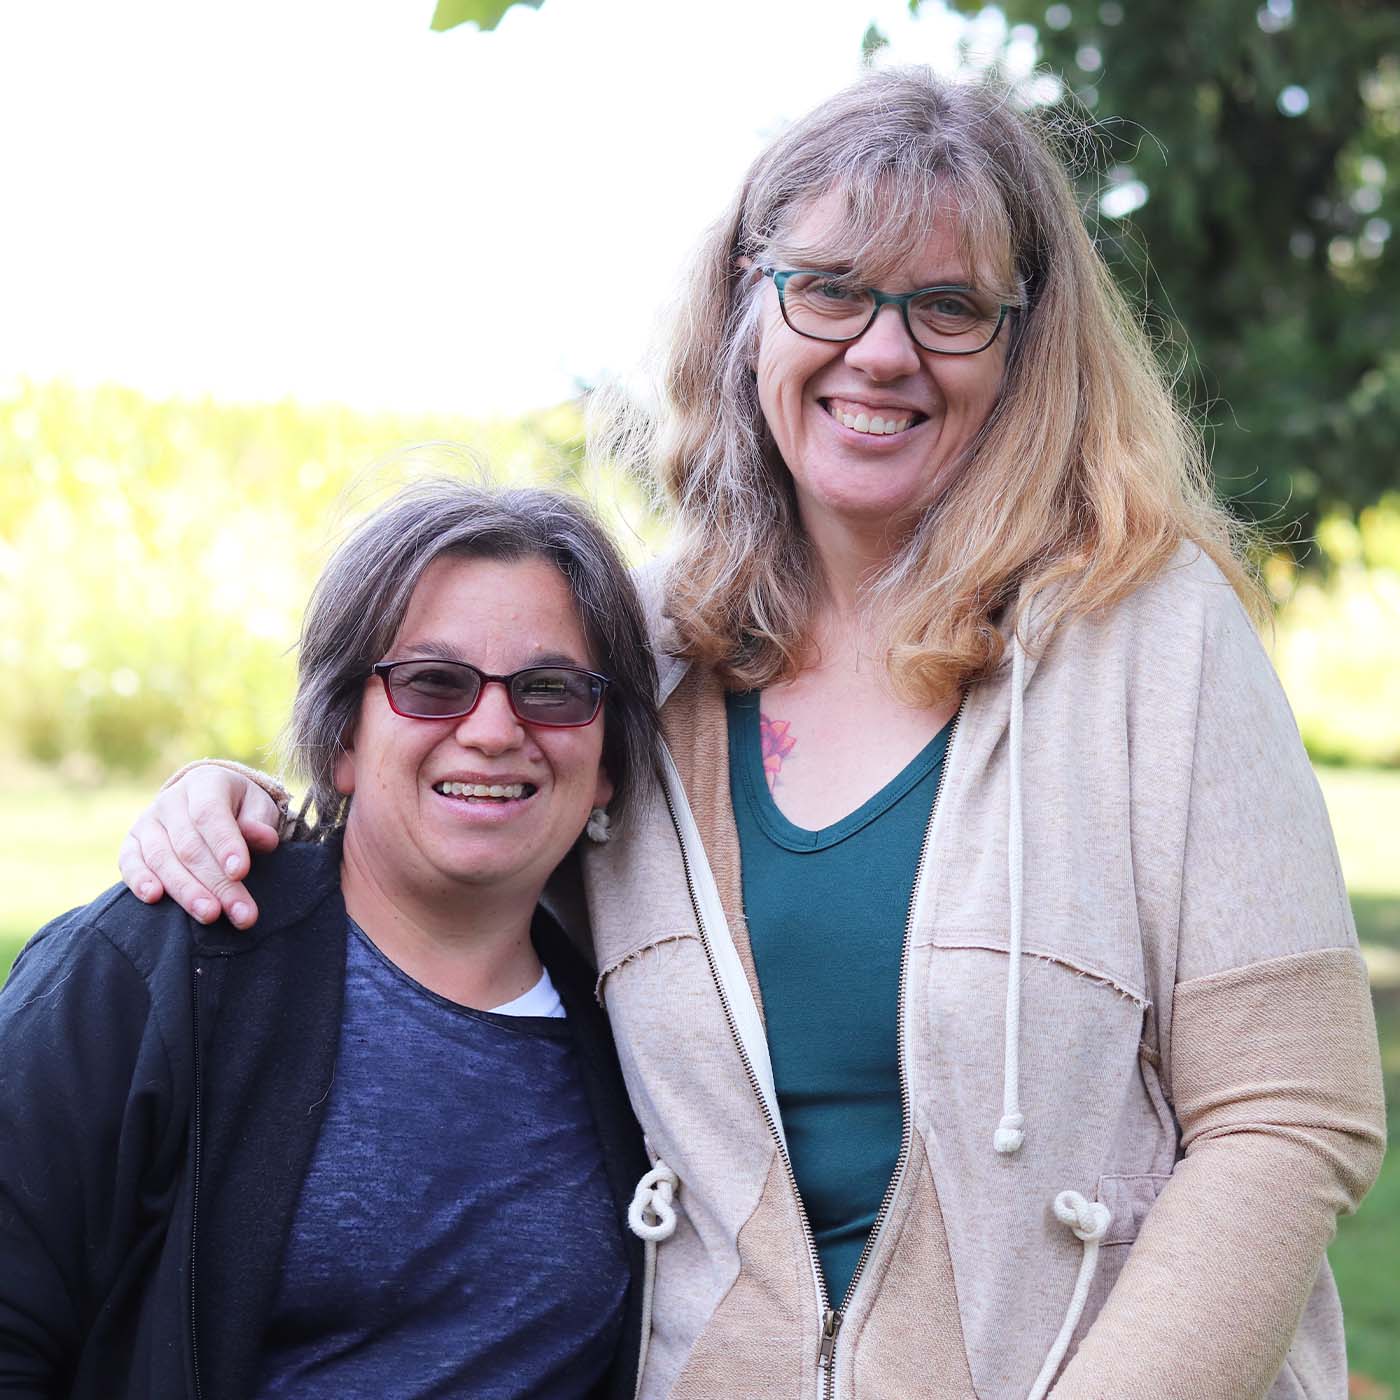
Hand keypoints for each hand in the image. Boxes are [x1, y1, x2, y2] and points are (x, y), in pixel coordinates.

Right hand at [117, 768, 282, 927]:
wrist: (210, 803)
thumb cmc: (242, 810)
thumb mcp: (259, 808)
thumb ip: (260, 823)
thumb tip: (264, 838)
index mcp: (205, 783)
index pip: (210, 813)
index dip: (224, 844)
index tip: (240, 872)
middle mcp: (171, 800)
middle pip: (189, 845)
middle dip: (216, 882)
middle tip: (240, 913)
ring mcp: (147, 821)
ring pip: (162, 858)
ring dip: (186, 890)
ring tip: (210, 915)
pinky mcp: (132, 843)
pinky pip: (130, 862)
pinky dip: (139, 880)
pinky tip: (154, 898)